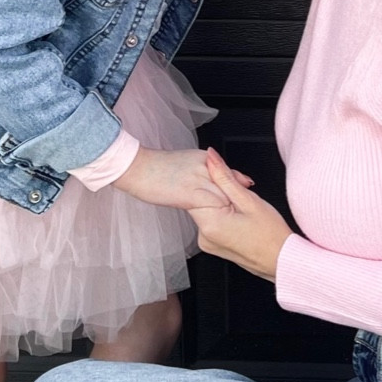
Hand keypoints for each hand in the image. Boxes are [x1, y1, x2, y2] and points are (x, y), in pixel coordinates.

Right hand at [113, 147, 250, 213]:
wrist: (137, 168)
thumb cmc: (156, 169)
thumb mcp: (183, 164)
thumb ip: (201, 172)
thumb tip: (212, 182)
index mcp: (204, 158)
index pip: (229, 174)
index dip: (237, 189)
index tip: (243, 200)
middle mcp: (206, 167)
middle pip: (231, 185)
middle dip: (238, 200)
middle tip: (245, 215)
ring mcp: (200, 180)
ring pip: (226, 195)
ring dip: (232, 209)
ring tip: (237, 222)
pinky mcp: (192, 193)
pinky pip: (214, 204)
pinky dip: (220, 213)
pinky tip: (223, 223)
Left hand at [190, 154, 292, 279]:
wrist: (282, 261)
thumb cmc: (271, 235)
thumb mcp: (249, 200)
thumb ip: (225, 177)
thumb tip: (211, 157)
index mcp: (210, 223)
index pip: (196, 189)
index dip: (215, 180)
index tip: (232, 183)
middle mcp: (203, 235)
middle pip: (201, 199)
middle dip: (219, 191)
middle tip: (242, 196)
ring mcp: (207, 242)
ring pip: (207, 209)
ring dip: (222, 203)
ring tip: (244, 211)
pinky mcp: (212, 245)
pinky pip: (212, 221)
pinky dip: (223, 215)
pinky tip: (240, 220)